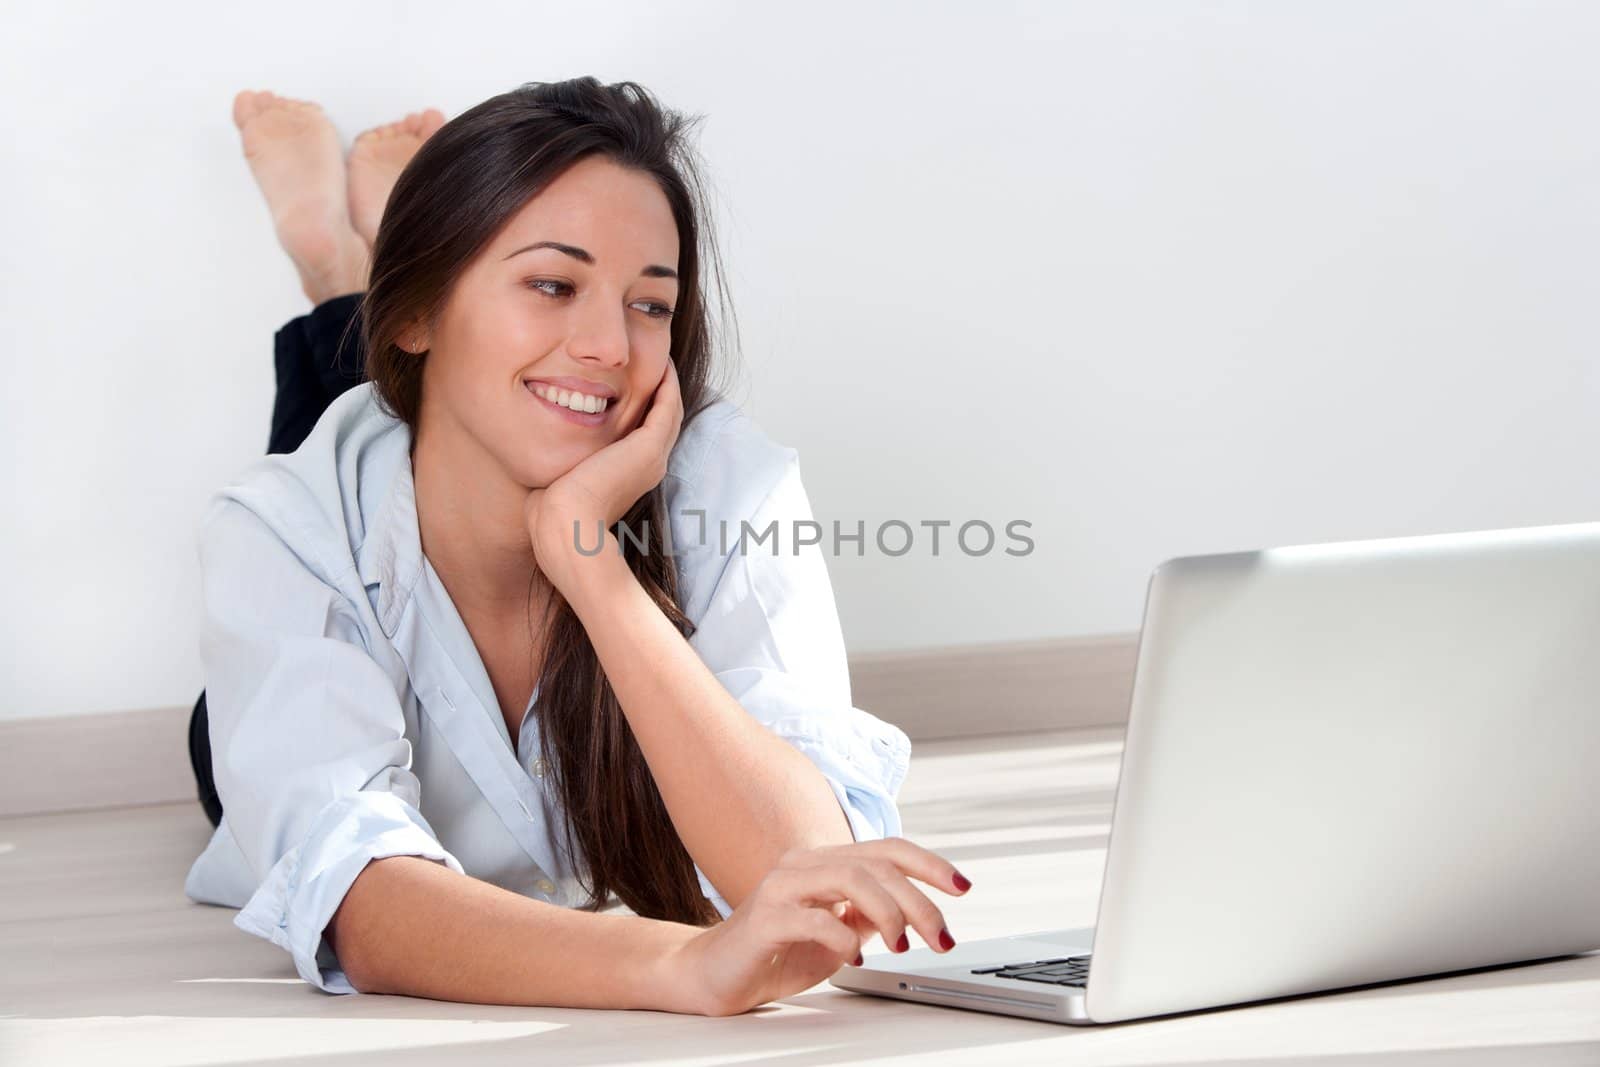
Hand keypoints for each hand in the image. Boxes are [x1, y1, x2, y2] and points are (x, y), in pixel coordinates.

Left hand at [523, 357, 682, 589]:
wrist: (564, 530)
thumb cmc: (553, 515)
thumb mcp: (560, 480)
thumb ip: (561, 461)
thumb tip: (539, 447)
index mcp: (631, 475)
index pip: (644, 432)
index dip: (642, 404)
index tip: (629, 379)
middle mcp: (649, 465)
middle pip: (662, 417)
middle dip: (657, 387)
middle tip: (650, 357)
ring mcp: (652, 456)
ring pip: (669, 408)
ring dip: (666, 380)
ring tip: (658, 354)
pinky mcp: (648, 447)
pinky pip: (667, 404)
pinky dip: (667, 382)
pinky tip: (660, 361)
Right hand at [656, 837, 970, 1016]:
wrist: (712, 976)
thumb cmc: (775, 954)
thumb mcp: (836, 934)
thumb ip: (868, 916)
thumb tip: (911, 911)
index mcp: (823, 863)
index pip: (887, 850)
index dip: (930, 864)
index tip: (963, 887)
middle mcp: (803, 865)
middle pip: (877, 864)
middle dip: (920, 900)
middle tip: (941, 936)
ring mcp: (781, 887)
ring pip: (852, 878)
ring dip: (890, 914)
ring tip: (902, 946)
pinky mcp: (765, 918)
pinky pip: (817, 918)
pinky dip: (845, 938)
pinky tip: (854, 958)